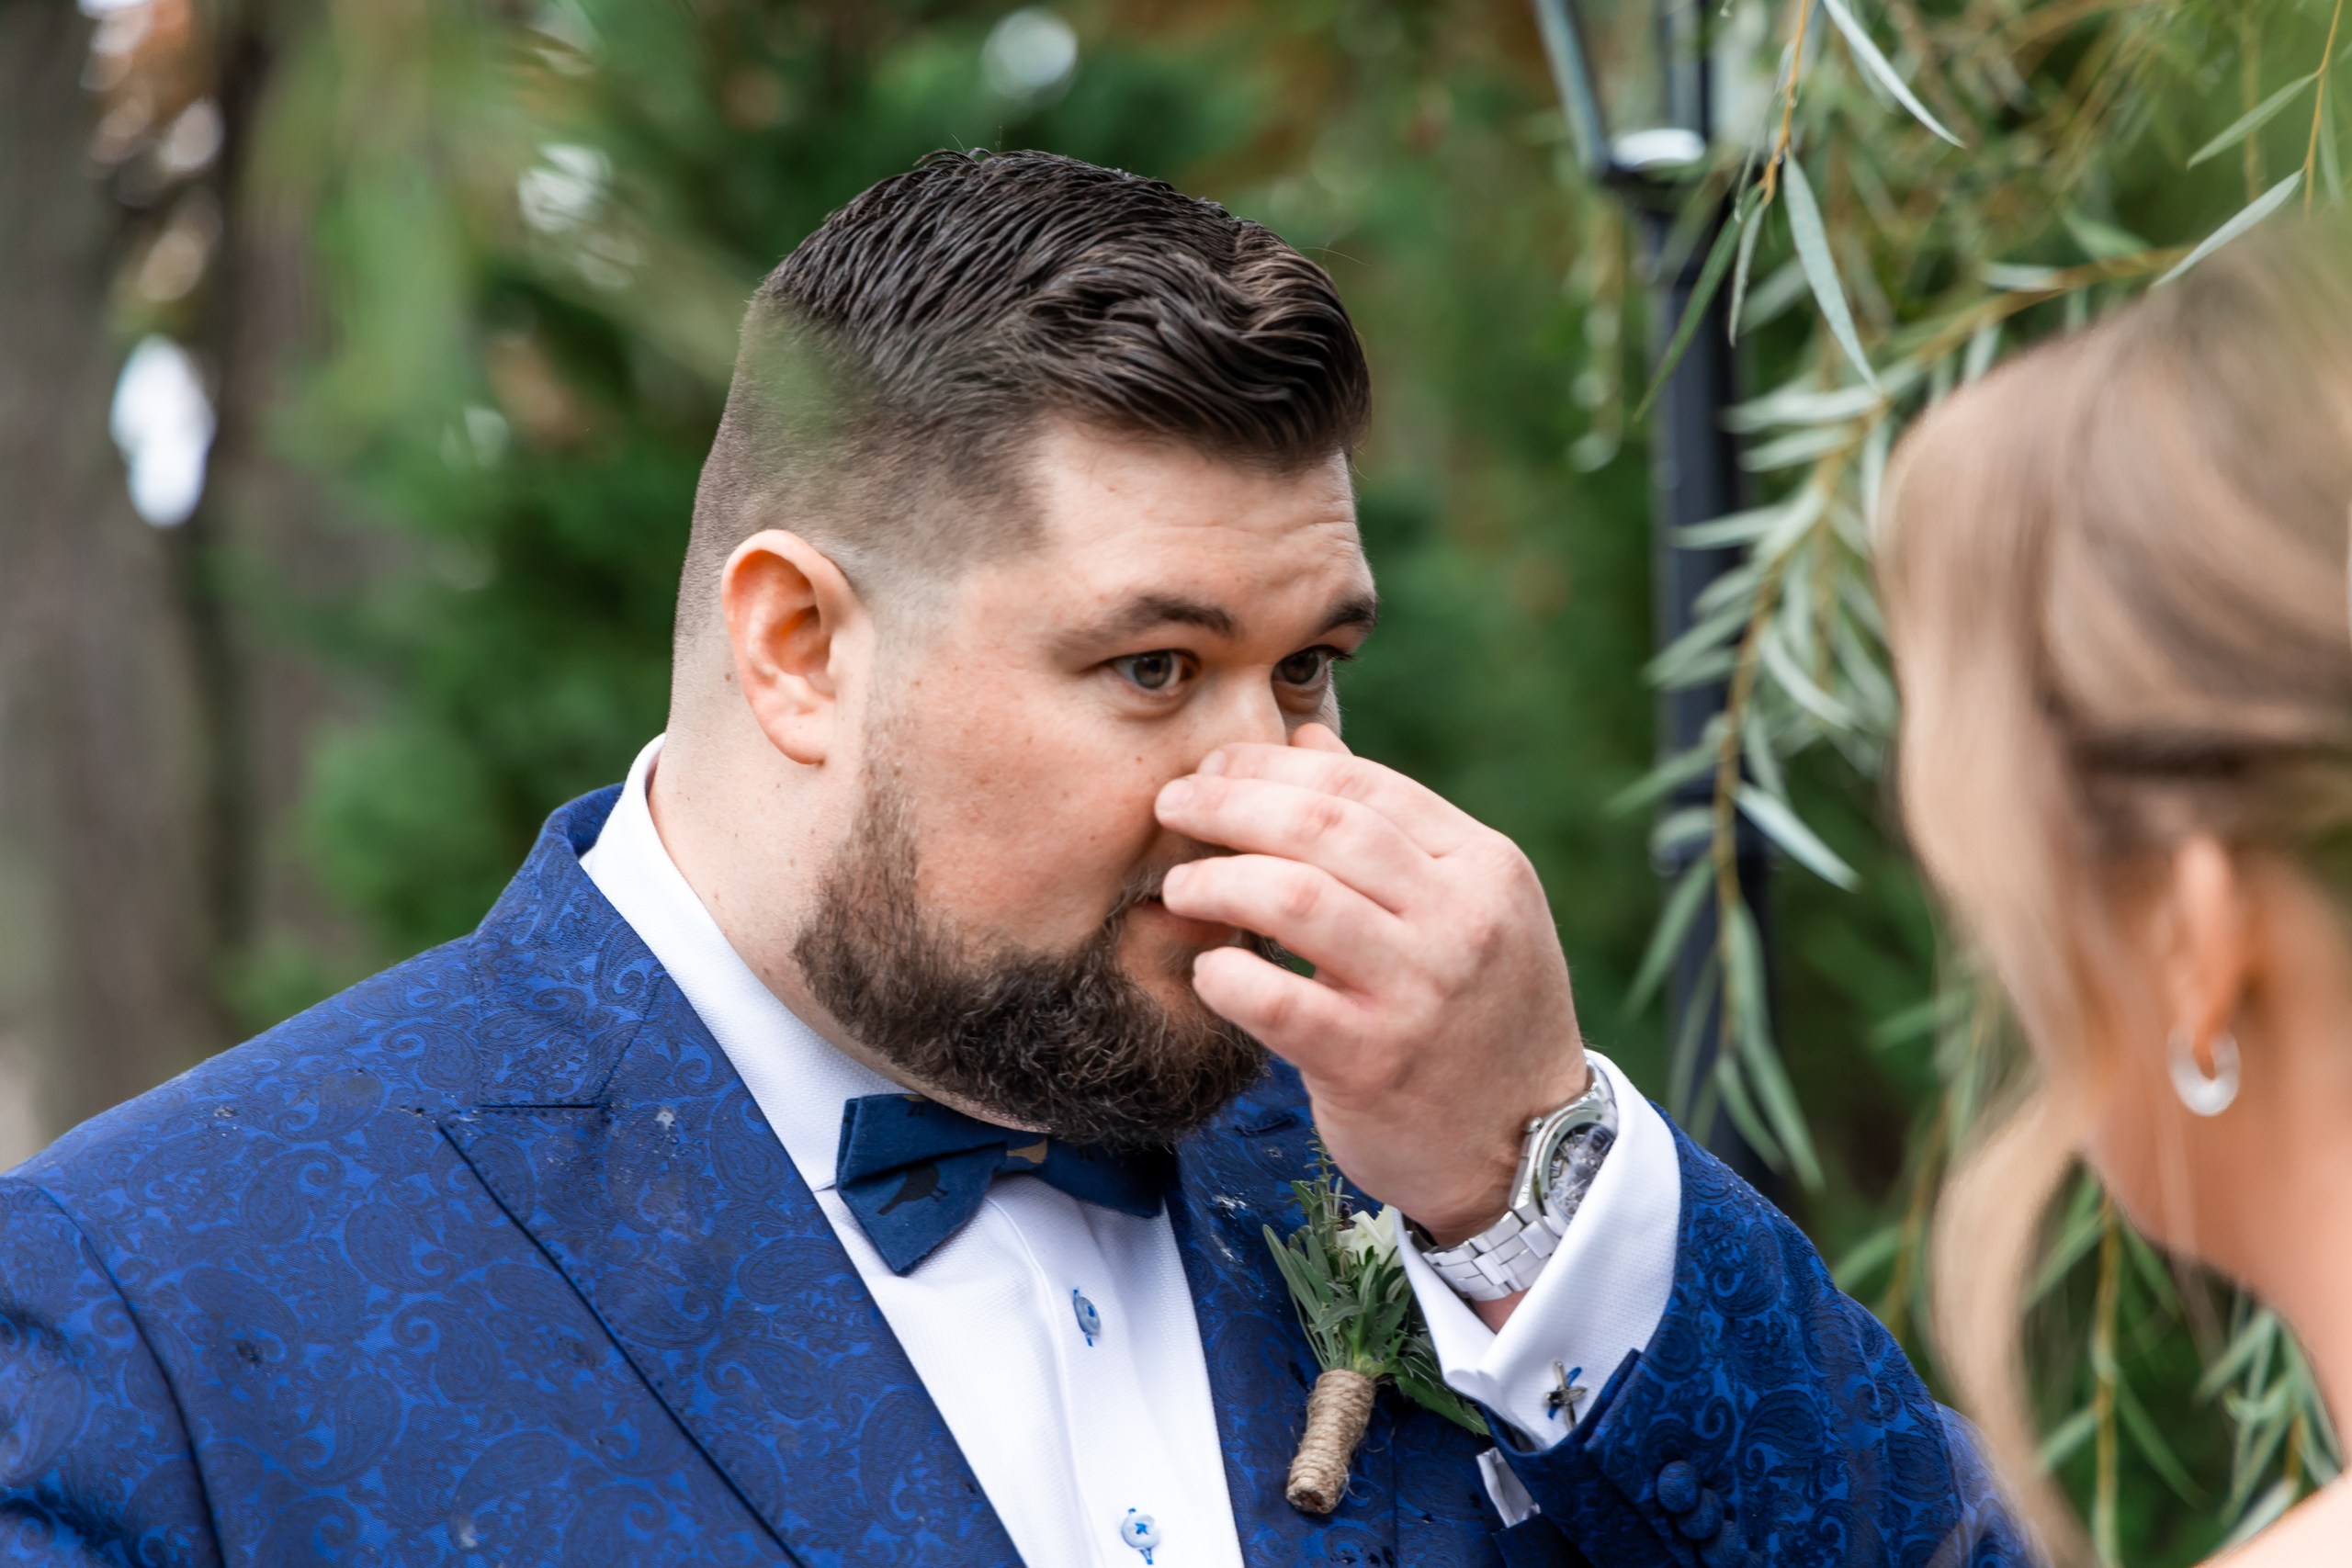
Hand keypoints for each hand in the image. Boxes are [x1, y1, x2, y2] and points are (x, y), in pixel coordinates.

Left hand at [1155, 723, 1589, 1244]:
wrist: (1525, 1148)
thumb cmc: (1477, 1015)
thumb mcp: (1466, 908)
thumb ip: (1389, 827)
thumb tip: (1305, 740)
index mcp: (1484, 867)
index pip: (1365, 785)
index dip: (1272, 767)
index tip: (1213, 769)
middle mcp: (1461, 920)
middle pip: (1324, 826)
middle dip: (1230, 804)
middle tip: (1171, 807)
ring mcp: (1420, 992)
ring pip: (1297, 897)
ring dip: (1219, 880)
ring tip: (1179, 886)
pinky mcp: (1374, 1062)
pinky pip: (1278, 1001)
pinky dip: (1227, 976)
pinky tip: (1207, 969)